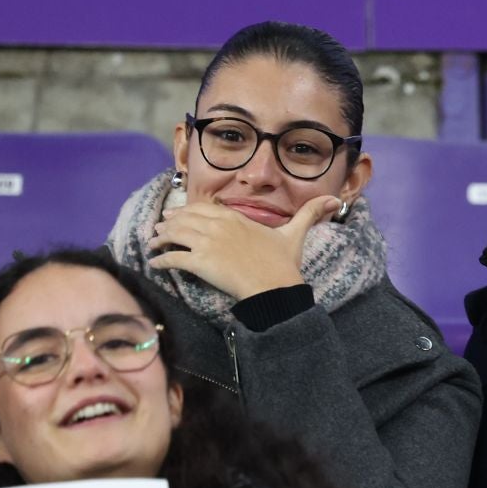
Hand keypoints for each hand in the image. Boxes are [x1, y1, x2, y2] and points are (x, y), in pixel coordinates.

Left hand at [148, 197, 341, 300]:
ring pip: (174, 236)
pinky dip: (160, 261)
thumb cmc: (283, 264)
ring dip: (160, 241)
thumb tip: (334, 200)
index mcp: (235, 218)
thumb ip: (310, 214)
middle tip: (159, 229)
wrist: (274, 286)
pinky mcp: (200, 263)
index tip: (176, 215)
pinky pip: (173, 259)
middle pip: (184, 220)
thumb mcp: (296, 234)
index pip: (202, 209)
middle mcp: (217, 226)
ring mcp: (207, 243)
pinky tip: (154, 265)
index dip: (186, 211)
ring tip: (152, 246)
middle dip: (169, 224)